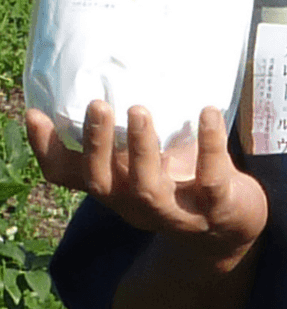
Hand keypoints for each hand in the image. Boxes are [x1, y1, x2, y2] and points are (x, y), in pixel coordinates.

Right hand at [27, 102, 266, 267]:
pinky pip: (211, 178)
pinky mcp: (216, 207)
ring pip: (148, 188)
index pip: (69, 176)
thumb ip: (128, 137)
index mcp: (115, 188)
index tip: (35, 114)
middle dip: (97, 145)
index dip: (47, 149)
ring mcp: (175, 211)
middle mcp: (136, 203)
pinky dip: (209, 144)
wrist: (230, 228)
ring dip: (142, 149)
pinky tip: (208, 112)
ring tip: (139, 110)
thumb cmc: (181, 181)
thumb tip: (112, 80)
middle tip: (97, 104)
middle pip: (104, 182)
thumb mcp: (147, 162)